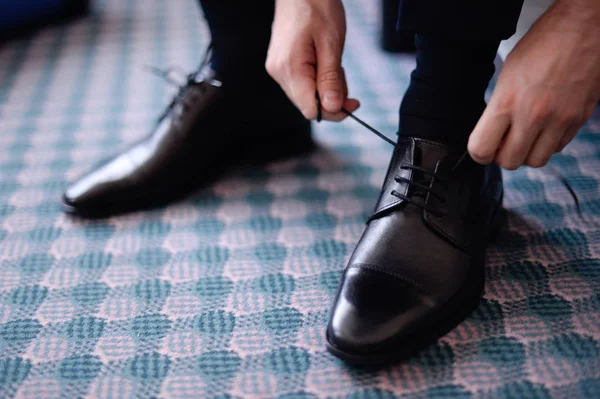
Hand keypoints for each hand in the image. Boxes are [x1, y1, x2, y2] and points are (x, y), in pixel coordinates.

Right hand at [266, 0, 359, 120]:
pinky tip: (323, 61)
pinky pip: (301, 83)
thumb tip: (333, 108)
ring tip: (333, 62)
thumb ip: (331, 79)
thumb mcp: (331, 43)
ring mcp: (277, 69)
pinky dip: (317, 78)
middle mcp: (279, 72)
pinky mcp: (280, 64)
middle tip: (344, 75)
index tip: (353, 103)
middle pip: (307, 105)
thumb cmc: (316, 6)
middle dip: (331, 97)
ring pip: (305, 95)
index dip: (334, 111)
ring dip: (324, 86)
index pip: (311, 110)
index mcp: (290, 68)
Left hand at [468, 0, 599, 168]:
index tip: (483, 148)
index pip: (482, 149)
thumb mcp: (507, 75)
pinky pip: (558, 147)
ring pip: (536, 161)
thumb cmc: (543, 44)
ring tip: (526, 136)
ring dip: (527, 153)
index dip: (479, 153)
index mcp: (507, 101)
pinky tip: (545, 127)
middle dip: (503, 155)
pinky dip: (549, 143)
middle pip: (509, 162)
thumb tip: (492, 133)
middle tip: (504, 143)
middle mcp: (533, 115)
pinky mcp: (579, 119)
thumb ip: (499, 107)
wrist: (583, 28)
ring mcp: (559, 120)